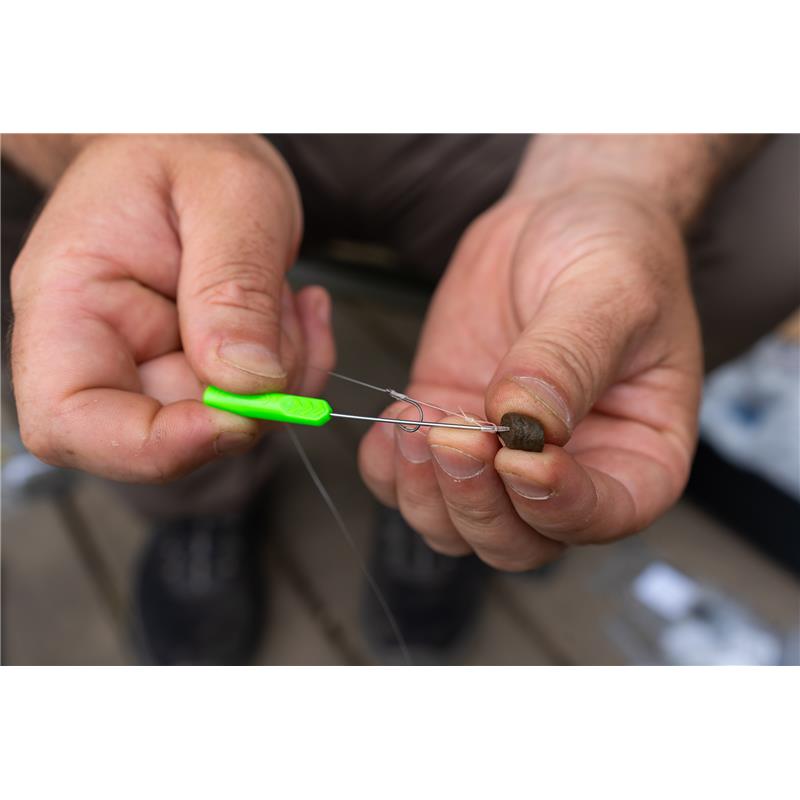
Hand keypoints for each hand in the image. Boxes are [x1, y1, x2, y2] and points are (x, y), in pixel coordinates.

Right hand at [11, 135, 333, 480]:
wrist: (197, 143)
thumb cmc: (191, 148)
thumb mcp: (229, 197)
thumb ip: (234, 288)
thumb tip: (248, 383)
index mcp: (68, 303)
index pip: (69, 419)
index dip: (151, 446)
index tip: (235, 417)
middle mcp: (101, 347)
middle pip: (162, 434)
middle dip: (245, 401)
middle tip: (287, 325)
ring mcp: (152, 363)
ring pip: (223, 423)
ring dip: (280, 376)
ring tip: (284, 295)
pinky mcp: (199, 368)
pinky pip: (254, 401)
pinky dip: (295, 368)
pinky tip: (297, 309)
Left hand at [359, 182, 701, 569]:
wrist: (556, 220)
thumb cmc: (611, 252)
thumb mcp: (609, 293)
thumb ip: (569, 360)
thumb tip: (525, 422)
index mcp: (638, 454)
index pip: (604, 515)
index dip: (559, 504)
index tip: (520, 457)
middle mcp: (569, 473)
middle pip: (517, 542)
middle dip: (478, 504)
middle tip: (455, 437)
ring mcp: (499, 458)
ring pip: (454, 527)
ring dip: (427, 492)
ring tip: (420, 425)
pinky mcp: (448, 430)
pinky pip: (406, 484)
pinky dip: (388, 471)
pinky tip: (395, 424)